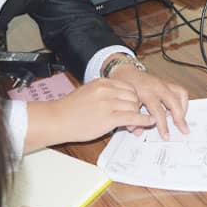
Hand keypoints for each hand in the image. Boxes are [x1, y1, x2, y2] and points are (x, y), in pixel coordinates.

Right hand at [25, 78, 154, 151]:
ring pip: (134, 106)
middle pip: (134, 96)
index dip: (133, 97)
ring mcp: (108, 103)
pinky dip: (144, 120)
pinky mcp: (109, 118)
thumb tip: (120, 99)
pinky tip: (149, 122)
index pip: (128, 87)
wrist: (56, 120)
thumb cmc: (70, 110)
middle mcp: (107, 90)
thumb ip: (105, 93)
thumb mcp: (89, 92)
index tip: (133, 105)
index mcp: (102, 82)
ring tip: (135, 123)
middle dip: (136, 106)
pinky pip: (133, 117)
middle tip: (134, 116)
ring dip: (138, 115)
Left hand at [108, 63, 189, 140]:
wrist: (124, 71)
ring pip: (181, 94)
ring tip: (181, 120)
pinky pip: (180, 90)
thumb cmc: (124, 87)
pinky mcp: (167, 82)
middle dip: (180, 117)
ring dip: (183, 108)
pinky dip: (182, 101)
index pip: (158, 111)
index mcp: (146, 92)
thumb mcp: (125, 103)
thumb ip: (132, 118)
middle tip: (183, 130)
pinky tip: (178, 110)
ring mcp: (163, 83)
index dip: (163, 125)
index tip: (166, 136)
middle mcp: (157, 86)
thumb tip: (138, 131)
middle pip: (174, 101)